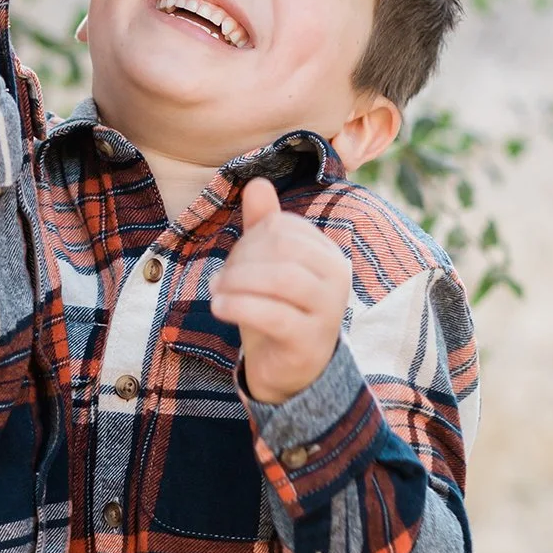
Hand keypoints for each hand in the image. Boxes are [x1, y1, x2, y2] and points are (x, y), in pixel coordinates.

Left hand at [210, 178, 350, 405]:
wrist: (292, 371)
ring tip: (215, 293)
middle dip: (241, 261)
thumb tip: (257, 182)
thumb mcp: (267, 267)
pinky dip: (240, 306)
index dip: (250, 240)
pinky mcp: (310, 340)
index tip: (232, 263)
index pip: (284, 227)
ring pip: (281, 279)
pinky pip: (273, 314)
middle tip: (219, 281)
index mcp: (326, 254)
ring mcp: (327, 309)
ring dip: (238, 282)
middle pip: (283, 248)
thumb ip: (262, 226)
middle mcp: (336, 277)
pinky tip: (219, 308)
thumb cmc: (279, 310)